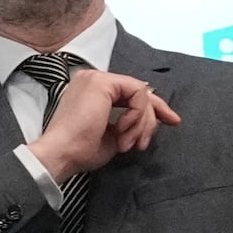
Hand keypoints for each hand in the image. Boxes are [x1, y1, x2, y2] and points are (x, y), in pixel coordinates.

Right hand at [30, 66, 177, 182]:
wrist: (62, 154)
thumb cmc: (80, 151)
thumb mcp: (115, 135)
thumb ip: (131, 122)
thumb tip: (154, 118)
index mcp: (91, 92)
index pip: (130, 94)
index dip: (152, 108)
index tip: (171, 122)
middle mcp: (92, 80)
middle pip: (138, 91)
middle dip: (155, 113)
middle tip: (161, 131)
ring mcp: (96, 78)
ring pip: (140, 93)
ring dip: (142, 122)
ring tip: (129, 142)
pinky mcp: (102, 82)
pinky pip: (137, 93)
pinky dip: (137, 115)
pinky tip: (123, 130)